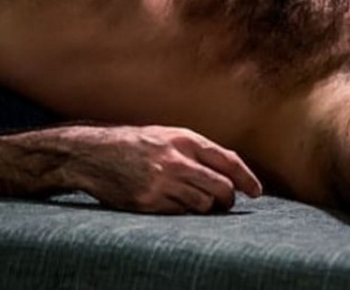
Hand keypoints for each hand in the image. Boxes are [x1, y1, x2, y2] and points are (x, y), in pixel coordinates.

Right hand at [68, 124, 262, 213]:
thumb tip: (227, 172)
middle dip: (228, 199)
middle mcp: (176, 160)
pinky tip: (172, 203)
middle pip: (221, 187)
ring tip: (194, 201)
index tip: (256, 191)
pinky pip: (180, 214)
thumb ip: (194, 150)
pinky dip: (183, 212)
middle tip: (224, 203)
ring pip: (203, 204)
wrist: (93, 153)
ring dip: (205, 207)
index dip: (246, 178)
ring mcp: (162, 182)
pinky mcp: (149, 202)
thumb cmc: (133, 144)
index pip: (226, 160)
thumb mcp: (165, 135)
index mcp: (182, 139)